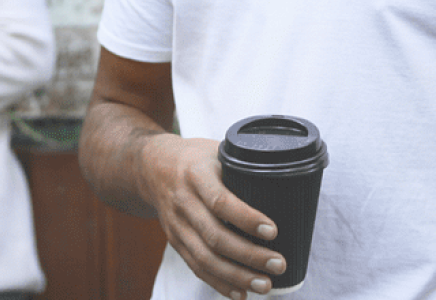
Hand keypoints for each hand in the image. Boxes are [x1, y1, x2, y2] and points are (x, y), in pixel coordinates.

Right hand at [139, 134, 285, 299]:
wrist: (152, 168)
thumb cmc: (195, 157)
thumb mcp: (216, 150)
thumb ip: (242, 165)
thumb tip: (283, 178)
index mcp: (196, 174)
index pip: (220, 201)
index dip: (246, 219)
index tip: (273, 231)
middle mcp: (183, 202)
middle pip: (215, 236)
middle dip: (249, 255)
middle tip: (278, 263)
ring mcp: (177, 226)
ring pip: (205, 258)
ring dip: (237, 276)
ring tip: (265, 284)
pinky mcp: (176, 242)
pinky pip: (197, 267)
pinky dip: (219, 283)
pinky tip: (241, 293)